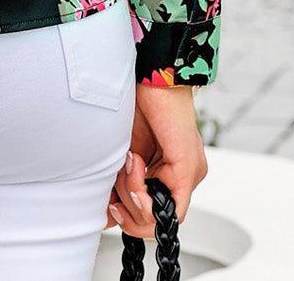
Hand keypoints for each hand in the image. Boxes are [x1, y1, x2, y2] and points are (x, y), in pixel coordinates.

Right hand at [105, 84, 208, 238]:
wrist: (149, 73)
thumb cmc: (134, 104)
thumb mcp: (121, 153)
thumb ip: (119, 181)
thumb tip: (104, 217)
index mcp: (165, 172)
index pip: (149, 216)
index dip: (126, 218)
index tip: (108, 207)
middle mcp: (181, 178)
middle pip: (152, 220)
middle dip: (126, 209)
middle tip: (114, 186)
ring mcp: (188, 175)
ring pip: (158, 216)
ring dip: (132, 194)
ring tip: (126, 162)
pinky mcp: (188, 168)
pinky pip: (170, 207)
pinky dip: (144, 195)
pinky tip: (134, 166)